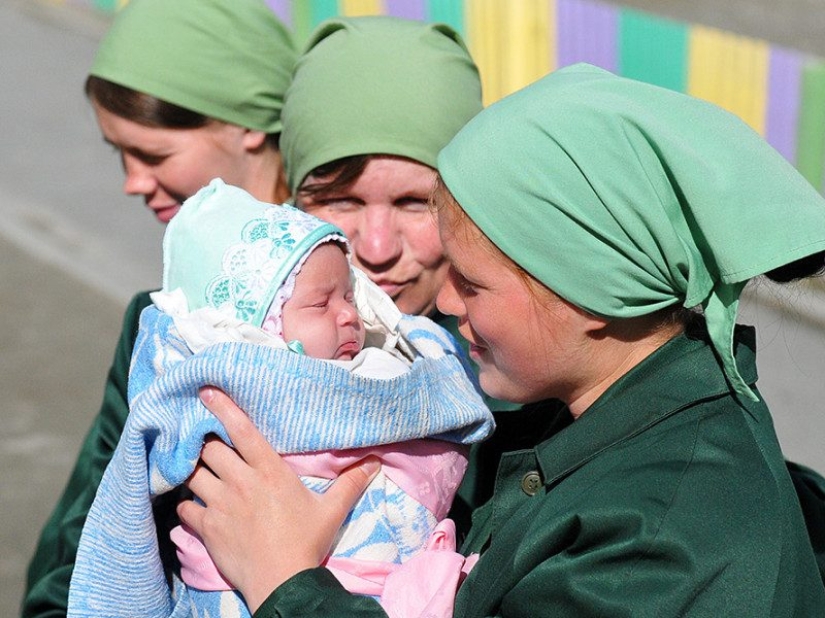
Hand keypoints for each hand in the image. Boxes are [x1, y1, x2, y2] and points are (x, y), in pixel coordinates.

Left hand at [177, 386, 380, 612]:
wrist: (284, 582)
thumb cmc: (307, 542)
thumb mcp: (332, 510)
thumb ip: (350, 483)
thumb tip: (374, 462)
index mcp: (269, 471)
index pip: (243, 430)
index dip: (223, 408)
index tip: (207, 391)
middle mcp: (241, 482)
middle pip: (209, 448)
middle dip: (206, 443)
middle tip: (208, 443)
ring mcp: (221, 505)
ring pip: (193, 475)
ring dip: (194, 471)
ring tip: (198, 471)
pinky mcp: (208, 528)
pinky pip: (185, 508)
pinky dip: (187, 504)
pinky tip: (195, 505)